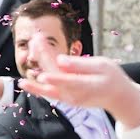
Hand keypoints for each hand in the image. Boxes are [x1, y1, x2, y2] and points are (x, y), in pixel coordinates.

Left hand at [19, 55, 139, 126]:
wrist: (116, 97)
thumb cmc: (111, 77)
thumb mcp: (103, 66)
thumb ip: (80, 64)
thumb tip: (60, 60)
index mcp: (87, 85)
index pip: (68, 81)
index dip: (55, 78)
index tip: (42, 76)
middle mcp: (74, 94)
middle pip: (54, 76)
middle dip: (43, 57)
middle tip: (35, 39)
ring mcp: (67, 98)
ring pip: (47, 86)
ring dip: (35, 70)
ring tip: (27, 54)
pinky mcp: (64, 98)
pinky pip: (48, 93)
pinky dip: (35, 88)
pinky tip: (23, 83)